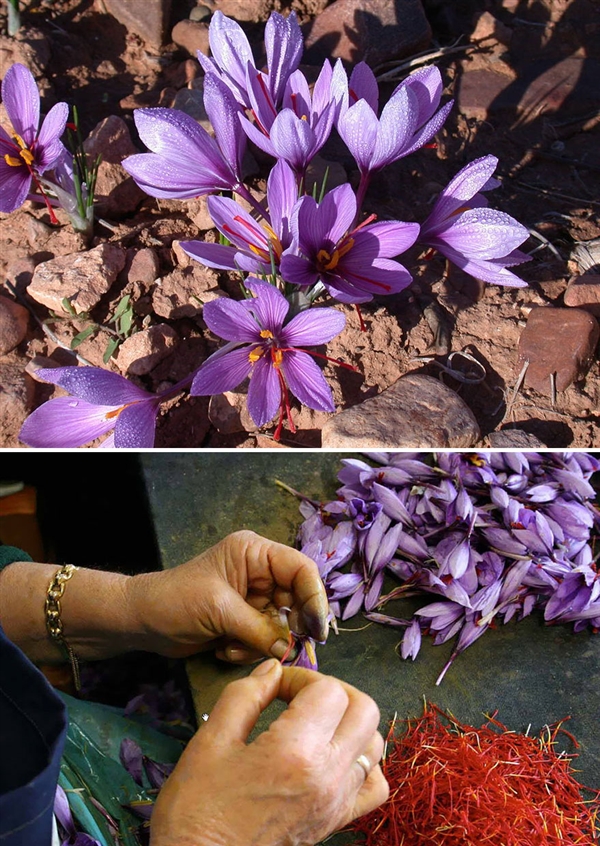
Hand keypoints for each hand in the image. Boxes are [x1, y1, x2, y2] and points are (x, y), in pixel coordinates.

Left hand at [129, 530, 329, 661]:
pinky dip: (249, 649)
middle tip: (282, 649)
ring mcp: (253, 598)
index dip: (314, 598)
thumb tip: (292, 650)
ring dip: (262, 642)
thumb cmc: (175, 601)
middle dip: (287, 628)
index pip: (301, 569)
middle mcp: (259, 572)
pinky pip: (265, 639)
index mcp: (255, 553)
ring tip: (232, 645)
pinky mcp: (245, 621)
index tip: (317, 631)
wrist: (140, 622)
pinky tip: (223, 648)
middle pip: (297, 600)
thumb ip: (260, 629)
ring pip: (282, 625)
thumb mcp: (220, 610)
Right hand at [150, 660, 388, 845]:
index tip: (273, 688)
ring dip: (349, 722)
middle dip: (333, 691)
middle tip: (298, 697)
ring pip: (374, 743)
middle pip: (364, 709)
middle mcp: (328, 775)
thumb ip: (245, 695)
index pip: (327, 690)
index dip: (301, 678)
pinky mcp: (337, 822)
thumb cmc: (197, 809)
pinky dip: (364, 764)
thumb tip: (273, 669)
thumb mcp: (210, 741)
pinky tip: (334, 758)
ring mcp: (337, 801)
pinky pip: (375, 786)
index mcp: (296, 751)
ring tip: (313, 724)